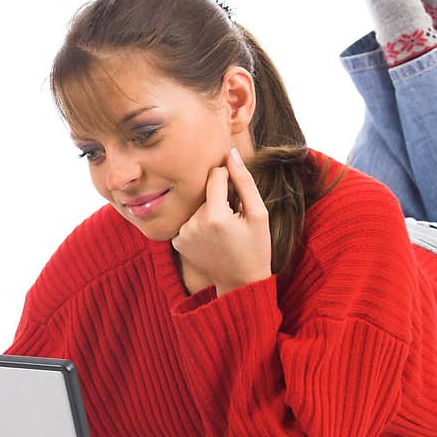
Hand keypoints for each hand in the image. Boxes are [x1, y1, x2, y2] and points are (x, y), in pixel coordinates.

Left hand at [171, 148, 271, 295]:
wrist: (240, 282)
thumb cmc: (256, 247)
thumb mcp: (258, 214)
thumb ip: (244, 181)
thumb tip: (231, 154)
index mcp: (215, 216)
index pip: (216, 175)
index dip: (229, 179)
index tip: (238, 193)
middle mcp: (194, 223)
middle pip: (206, 193)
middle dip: (220, 199)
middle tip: (234, 219)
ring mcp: (183, 233)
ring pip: (197, 206)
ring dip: (210, 212)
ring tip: (224, 231)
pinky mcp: (177, 241)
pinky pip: (189, 221)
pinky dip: (200, 225)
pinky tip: (211, 239)